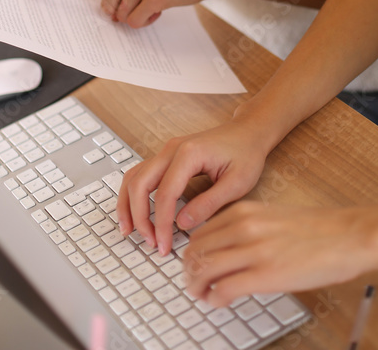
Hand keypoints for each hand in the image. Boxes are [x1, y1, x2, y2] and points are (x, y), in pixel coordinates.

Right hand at [117, 120, 268, 255]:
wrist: (248, 132)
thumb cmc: (246, 154)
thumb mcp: (236, 183)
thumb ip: (209, 204)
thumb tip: (182, 224)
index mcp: (189, 154)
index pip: (165, 194)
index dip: (161, 224)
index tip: (163, 246)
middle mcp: (171, 149)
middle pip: (140, 183)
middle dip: (139, 217)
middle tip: (149, 242)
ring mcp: (166, 151)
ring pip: (134, 177)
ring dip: (128, 205)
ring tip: (130, 231)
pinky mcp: (167, 156)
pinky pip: (141, 174)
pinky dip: (133, 194)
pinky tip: (134, 212)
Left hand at [183, 201, 377, 303]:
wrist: (347, 235)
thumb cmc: (317, 229)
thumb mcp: (273, 216)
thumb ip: (247, 227)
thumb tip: (227, 247)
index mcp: (244, 212)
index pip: (200, 232)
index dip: (192, 252)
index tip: (194, 264)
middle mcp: (243, 227)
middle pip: (196, 250)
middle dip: (189, 270)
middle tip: (192, 283)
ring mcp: (253, 251)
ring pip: (203, 269)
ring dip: (196, 286)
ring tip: (202, 294)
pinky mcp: (264, 275)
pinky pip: (223, 289)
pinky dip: (214, 298)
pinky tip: (218, 301)